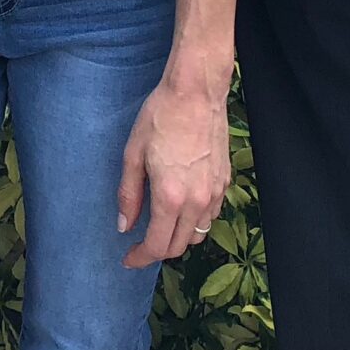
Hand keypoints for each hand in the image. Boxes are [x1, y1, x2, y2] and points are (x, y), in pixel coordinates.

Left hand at [117, 73, 231, 268]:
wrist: (195, 90)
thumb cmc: (160, 116)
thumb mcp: (133, 154)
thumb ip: (128, 195)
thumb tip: (124, 226)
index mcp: (171, 196)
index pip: (158, 245)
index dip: (140, 258)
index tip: (128, 258)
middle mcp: (197, 201)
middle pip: (179, 246)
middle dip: (158, 251)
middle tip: (140, 244)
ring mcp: (215, 192)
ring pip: (198, 234)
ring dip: (179, 238)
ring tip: (161, 226)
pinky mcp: (225, 181)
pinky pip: (211, 215)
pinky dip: (196, 221)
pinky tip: (182, 206)